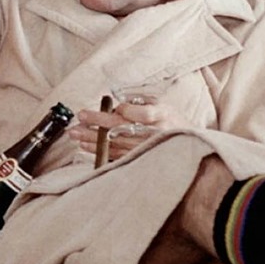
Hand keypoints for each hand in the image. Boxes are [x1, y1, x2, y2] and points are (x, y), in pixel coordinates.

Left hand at [68, 100, 190, 160]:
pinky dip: (98, 150)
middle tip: (81, 116)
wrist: (189, 147)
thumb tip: (117, 104)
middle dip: (99, 121)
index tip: (115, 106)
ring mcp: (147, 150)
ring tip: (75, 132)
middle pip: (123, 128)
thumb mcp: (163, 105)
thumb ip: (142, 102)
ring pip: (115, 143)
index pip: (143, 113)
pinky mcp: (139, 161)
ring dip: (92, 138)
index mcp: (163, 116)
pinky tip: (85, 145)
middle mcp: (155, 134)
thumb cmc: (172, 122)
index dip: (126, 110)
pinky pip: (115, 156)